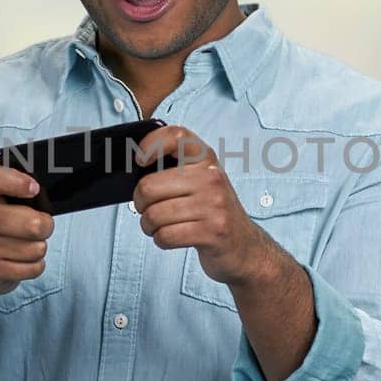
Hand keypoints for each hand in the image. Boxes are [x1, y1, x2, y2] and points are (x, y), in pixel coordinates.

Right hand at [0, 165, 55, 297]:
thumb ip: (19, 192)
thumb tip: (43, 193)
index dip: (16, 181)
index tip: (34, 188)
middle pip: (34, 224)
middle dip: (45, 226)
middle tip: (39, 226)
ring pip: (37, 248)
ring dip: (38, 248)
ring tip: (25, 245)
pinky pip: (34, 267)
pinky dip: (35, 266)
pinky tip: (20, 260)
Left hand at [132, 125, 276, 287]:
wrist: (244, 246)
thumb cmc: (212, 210)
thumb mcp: (200, 181)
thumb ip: (175, 167)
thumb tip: (135, 161)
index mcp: (206, 158)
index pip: (176, 135)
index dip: (151, 144)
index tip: (140, 161)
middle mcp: (211, 177)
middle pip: (149, 186)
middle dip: (139, 204)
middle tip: (147, 209)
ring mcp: (214, 204)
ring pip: (154, 215)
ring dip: (149, 226)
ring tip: (159, 226)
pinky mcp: (212, 232)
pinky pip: (165, 236)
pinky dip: (161, 240)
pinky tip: (170, 237)